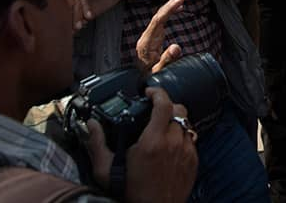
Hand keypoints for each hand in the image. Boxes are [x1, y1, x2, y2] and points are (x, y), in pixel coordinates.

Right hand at [83, 87, 197, 202]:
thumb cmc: (130, 193)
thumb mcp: (106, 170)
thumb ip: (97, 144)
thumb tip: (91, 125)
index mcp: (153, 141)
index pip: (164, 104)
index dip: (158, 92)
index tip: (149, 92)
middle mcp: (173, 143)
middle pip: (179, 110)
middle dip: (168, 106)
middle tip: (155, 110)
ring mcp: (186, 152)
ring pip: (187, 124)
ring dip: (175, 122)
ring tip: (162, 128)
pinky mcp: (193, 162)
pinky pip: (191, 141)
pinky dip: (182, 138)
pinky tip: (170, 146)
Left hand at [136, 0, 190, 72]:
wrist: (139, 82)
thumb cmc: (148, 78)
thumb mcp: (158, 72)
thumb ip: (166, 59)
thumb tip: (176, 47)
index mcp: (147, 42)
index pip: (158, 20)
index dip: (169, 9)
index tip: (180, 0)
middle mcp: (148, 36)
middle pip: (160, 13)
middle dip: (174, 0)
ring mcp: (150, 35)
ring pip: (161, 15)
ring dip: (173, 3)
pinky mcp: (154, 36)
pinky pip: (163, 20)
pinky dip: (171, 11)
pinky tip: (179, 7)